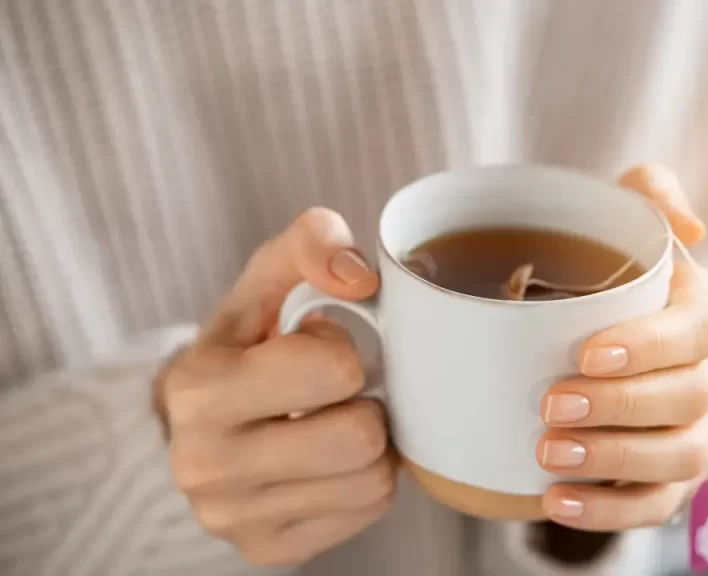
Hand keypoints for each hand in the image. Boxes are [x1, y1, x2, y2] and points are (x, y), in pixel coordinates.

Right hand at [158, 209, 395, 566]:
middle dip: (362, 403)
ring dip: (370, 443)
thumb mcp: (266, 279)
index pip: (336, 370)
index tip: (313, 348)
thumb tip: (362, 278)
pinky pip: (369, 512)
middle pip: (360, 436)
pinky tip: (330, 460)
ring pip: (374, 480)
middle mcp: (206, 466)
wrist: (200, 421)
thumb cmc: (246, 344)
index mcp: (199, 390)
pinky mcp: (270, 550)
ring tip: (332, 423)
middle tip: (334, 395)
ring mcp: (235, 520)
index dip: (340, 351)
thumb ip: (310, 243)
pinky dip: (364, 481)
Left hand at [537, 165, 707, 530]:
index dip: (647, 347)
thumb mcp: (621, 220)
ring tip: (548, 456)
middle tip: (551, 406)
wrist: (592, 335)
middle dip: (620, 407)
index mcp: (705, 313)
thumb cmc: (604, 274)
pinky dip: (609, 512)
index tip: (584, 354)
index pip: (696, 332)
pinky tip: (558, 502)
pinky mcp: (675, 478)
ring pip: (681, 459)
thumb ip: (649, 193)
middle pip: (689, 401)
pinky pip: (658, 506)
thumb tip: (689, 226)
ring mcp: (702, 432)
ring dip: (614, 462)